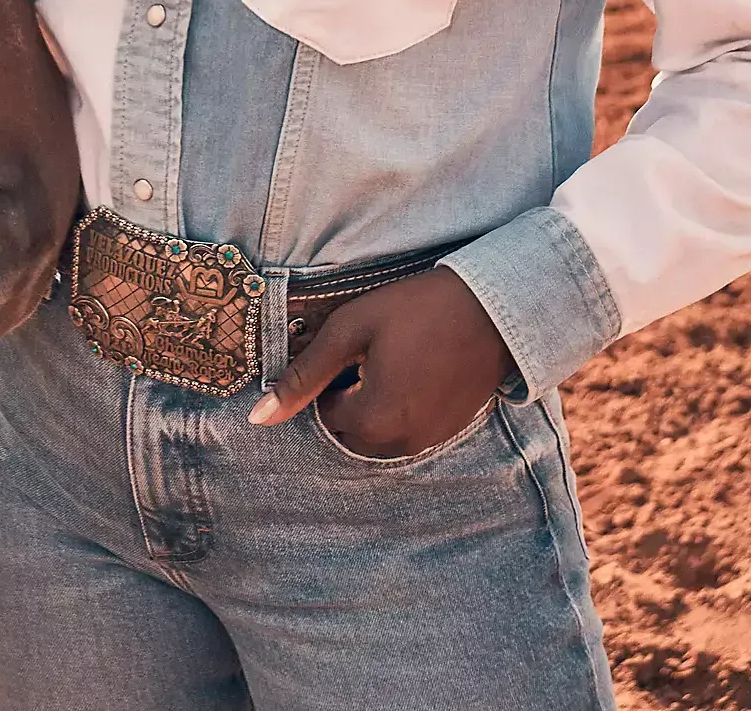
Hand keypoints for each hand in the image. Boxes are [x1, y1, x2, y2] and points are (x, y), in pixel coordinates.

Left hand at [248, 266, 511, 458]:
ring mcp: (430, 440)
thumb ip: (304, 375)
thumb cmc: (416, 309)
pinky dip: (405, 405)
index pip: (325, 413)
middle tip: (374, 352)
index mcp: (371, 421)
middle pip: (351, 431)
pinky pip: (411, 429)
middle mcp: (400, 443)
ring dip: (378, 404)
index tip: (355, 346)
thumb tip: (257, 419)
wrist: (494, 307)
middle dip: (352, 397)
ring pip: (380, 433)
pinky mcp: (451, 431)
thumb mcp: (351, 330)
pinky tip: (419, 368)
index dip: (333, 376)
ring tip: (398, 357)